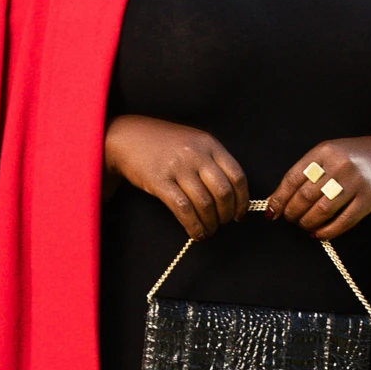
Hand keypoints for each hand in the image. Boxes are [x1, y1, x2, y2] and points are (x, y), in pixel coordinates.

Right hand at [104, 114, 249, 239]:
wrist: (127, 136)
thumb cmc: (163, 142)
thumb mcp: (193, 141)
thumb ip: (212, 160)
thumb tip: (231, 194)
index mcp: (210, 144)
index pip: (237, 176)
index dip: (242, 200)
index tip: (240, 214)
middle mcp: (196, 154)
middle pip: (223, 192)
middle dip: (227, 215)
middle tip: (223, 224)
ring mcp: (178, 167)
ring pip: (205, 204)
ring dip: (211, 224)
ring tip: (208, 231)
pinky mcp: (160, 181)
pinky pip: (183, 209)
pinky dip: (193, 226)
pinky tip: (195, 233)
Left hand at [265, 137, 370, 239]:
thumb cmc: (353, 159)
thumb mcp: (329, 156)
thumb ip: (305, 173)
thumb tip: (275, 200)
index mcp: (325, 151)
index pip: (293, 177)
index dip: (279, 197)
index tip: (272, 212)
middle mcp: (340, 165)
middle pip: (305, 196)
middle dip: (292, 213)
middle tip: (289, 219)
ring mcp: (356, 182)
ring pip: (322, 211)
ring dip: (307, 222)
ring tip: (304, 225)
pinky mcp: (368, 200)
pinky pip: (342, 222)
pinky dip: (326, 232)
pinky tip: (318, 233)